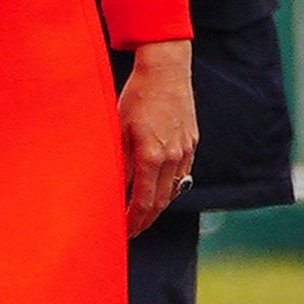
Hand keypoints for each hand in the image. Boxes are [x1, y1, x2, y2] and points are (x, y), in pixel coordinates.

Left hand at [120, 40, 196, 235]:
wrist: (166, 71)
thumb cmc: (136, 97)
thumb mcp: (119, 129)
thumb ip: (119, 163)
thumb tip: (112, 190)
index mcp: (151, 156)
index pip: (142, 202)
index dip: (132, 221)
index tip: (123, 232)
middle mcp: (172, 158)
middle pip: (160, 202)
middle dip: (145, 221)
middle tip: (132, 232)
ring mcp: (185, 151)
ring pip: (172, 190)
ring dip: (157, 206)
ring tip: (143, 216)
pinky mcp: (191, 143)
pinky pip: (182, 174)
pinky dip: (169, 187)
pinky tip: (158, 190)